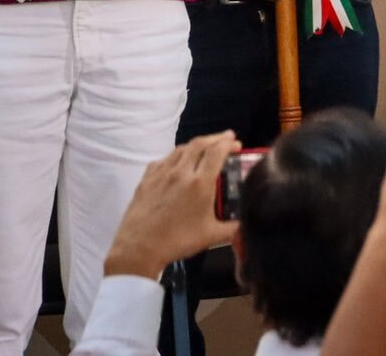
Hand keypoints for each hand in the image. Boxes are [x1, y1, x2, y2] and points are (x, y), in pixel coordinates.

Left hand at [102, 132, 240, 276]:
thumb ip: (233, 229)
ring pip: (180, 149)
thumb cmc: (177, 241)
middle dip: (215, 138)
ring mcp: (161, 174)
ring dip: (196, 145)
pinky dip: (175, 156)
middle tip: (225, 139)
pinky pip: (163, 160)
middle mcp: (181, 173)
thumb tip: (246, 226)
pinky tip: (176, 163)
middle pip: (199, 144)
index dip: (228, 143)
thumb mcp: (211, 236)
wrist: (138, 248)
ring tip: (204, 148)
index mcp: (200, 183)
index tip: (236, 143)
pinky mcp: (146, 180)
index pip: (217, 152)